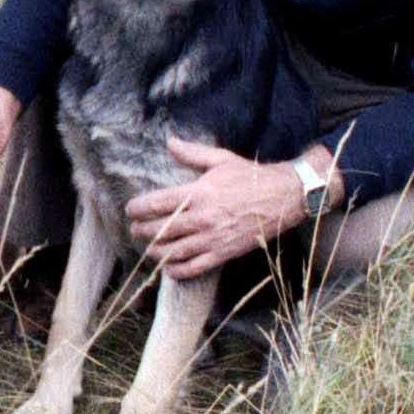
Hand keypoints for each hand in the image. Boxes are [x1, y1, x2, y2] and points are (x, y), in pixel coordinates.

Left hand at [125, 138, 301, 280]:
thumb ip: (192, 153)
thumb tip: (169, 142)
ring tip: (149, 247)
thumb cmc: (249, 177)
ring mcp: (212, 238)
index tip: (131, 210)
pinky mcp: (222, 253)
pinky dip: (176, 270)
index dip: (138, 209)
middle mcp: (202, 218)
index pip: (157, 204)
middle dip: (141, 231)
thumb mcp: (220, 159)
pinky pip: (193, 268)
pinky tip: (168, 267)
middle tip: (135, 229)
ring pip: (172, 252)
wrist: (282, 198)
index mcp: (198, 193)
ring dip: (155, 252)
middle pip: (160, 230)